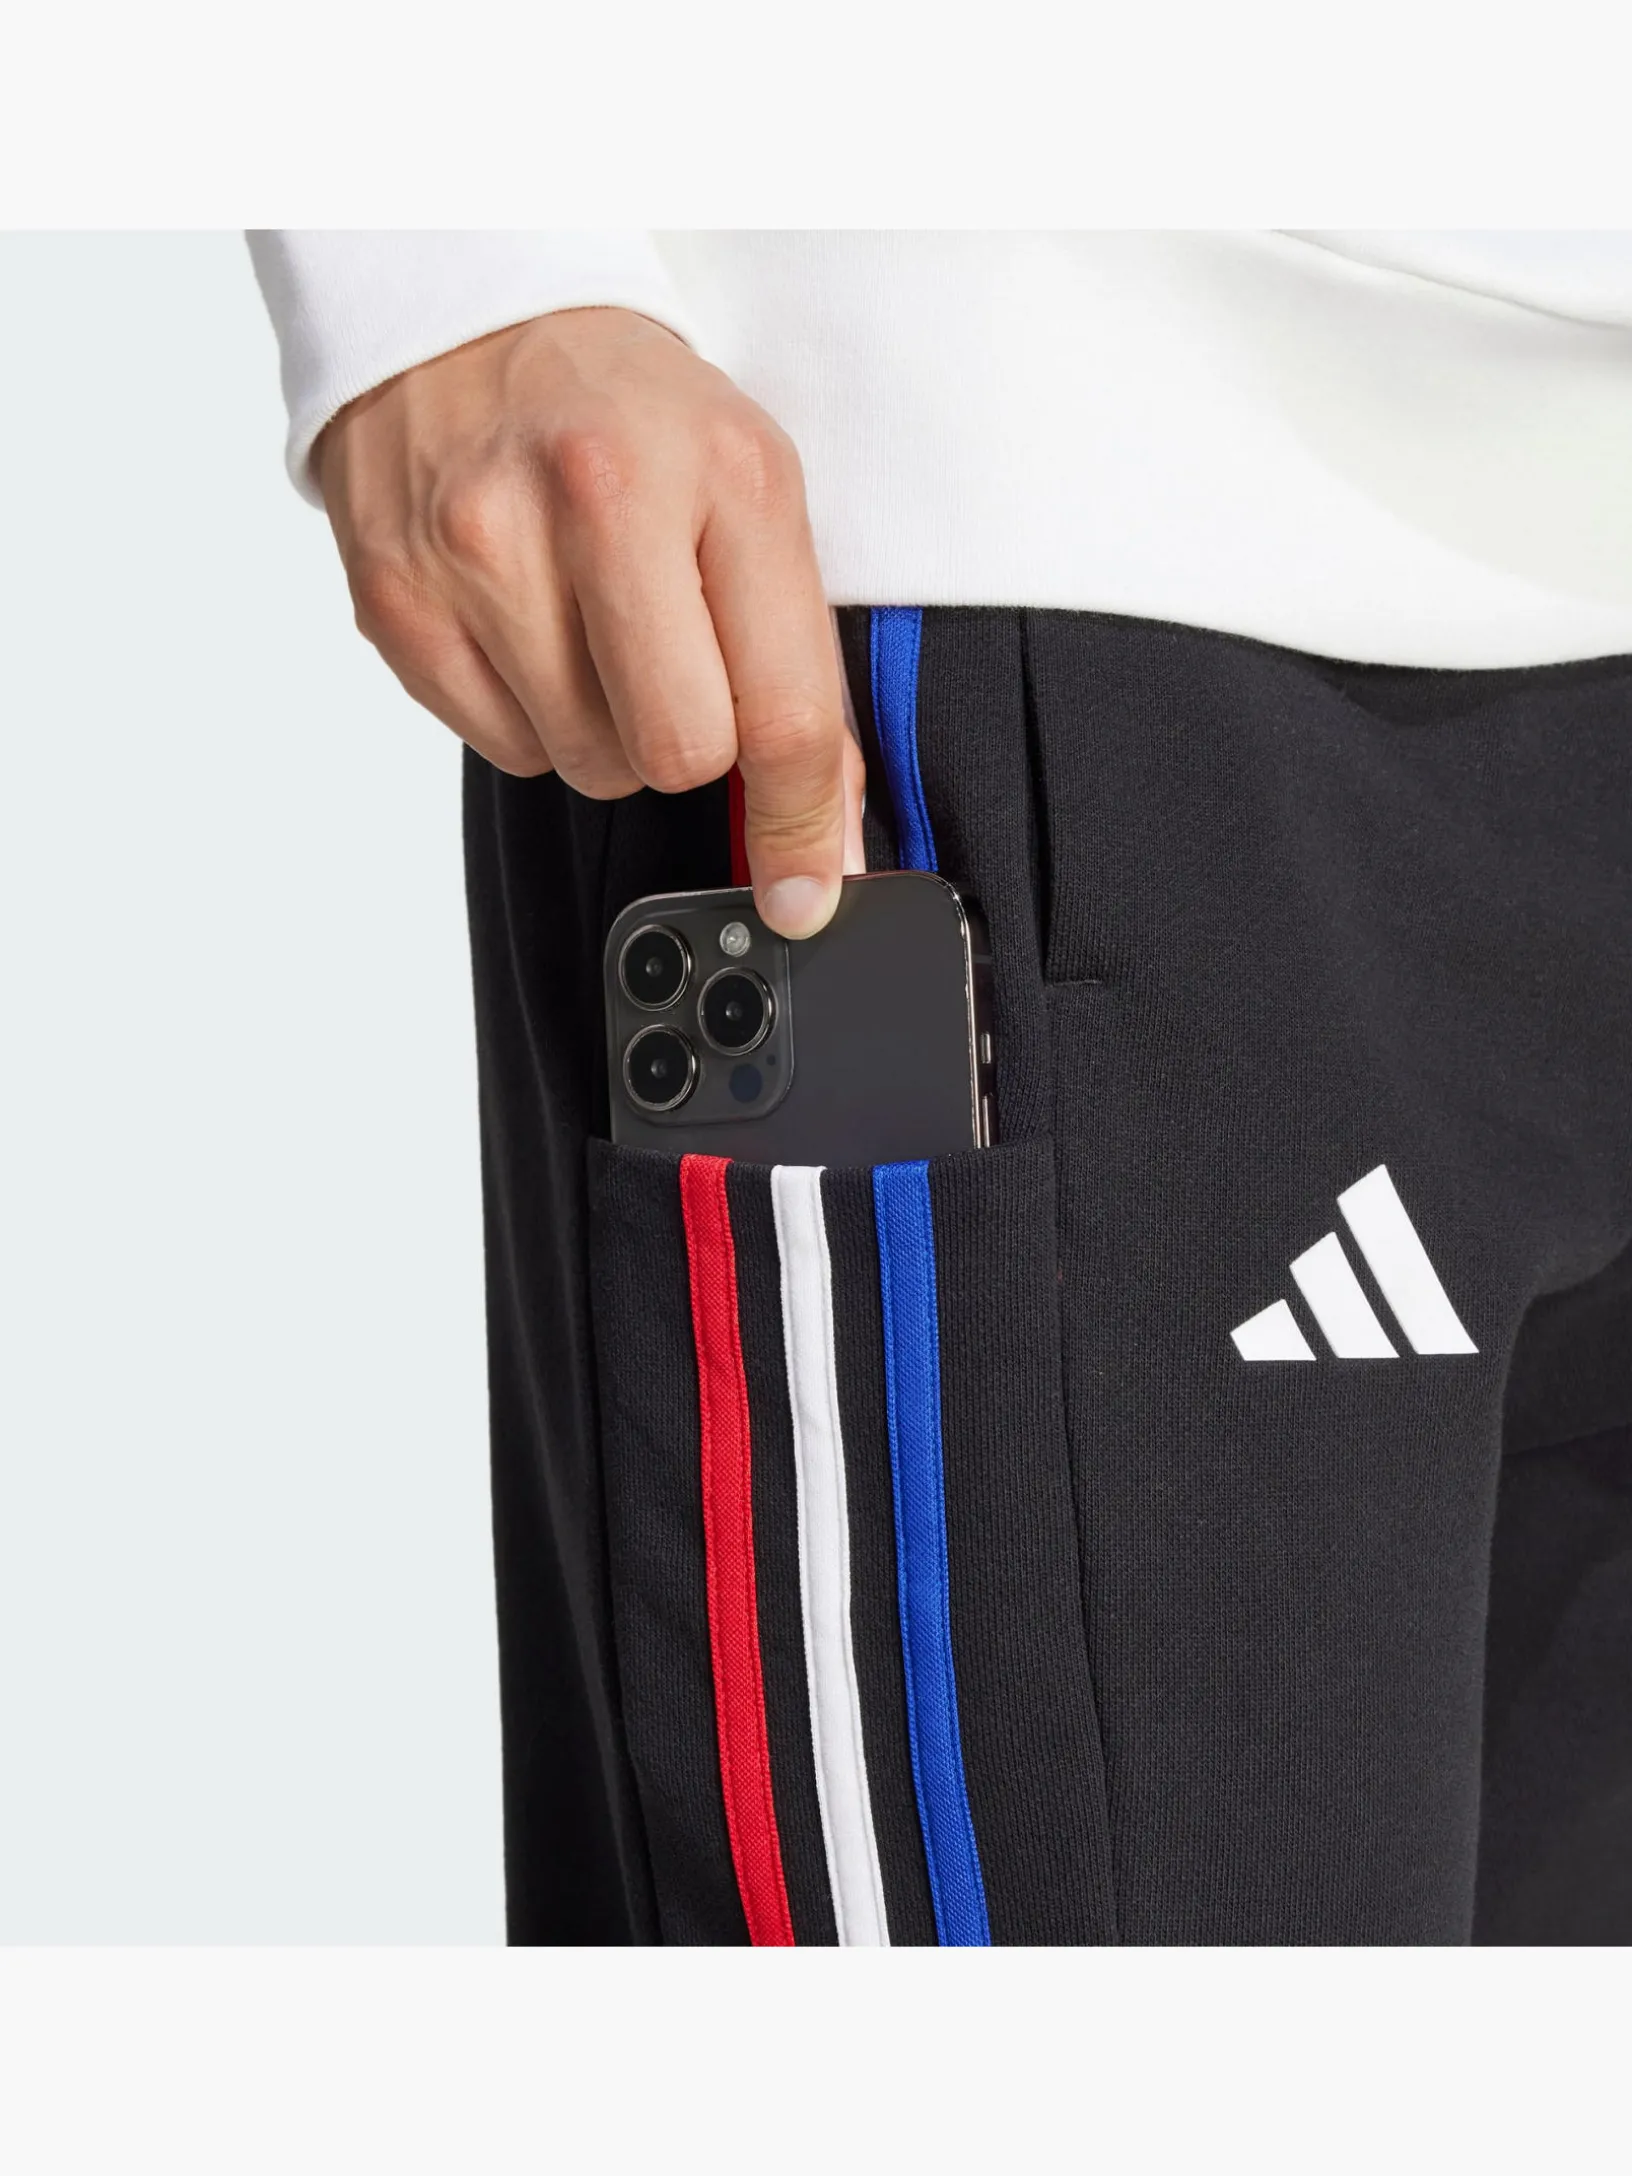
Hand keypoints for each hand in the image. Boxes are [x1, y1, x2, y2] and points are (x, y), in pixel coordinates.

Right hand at [316, 307, 863, 936]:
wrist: (465, 312)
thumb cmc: (626, 409)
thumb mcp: (749, 493)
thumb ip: (794, 659)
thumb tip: (817, 835)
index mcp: (719, 476)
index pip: (779, 711)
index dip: (803, 823)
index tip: (808, 886)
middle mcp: (595, 503)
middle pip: (673, 758)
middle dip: (689, 747)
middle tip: (676, 669)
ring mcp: (480, 553)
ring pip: (583, 765)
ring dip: (605, 729)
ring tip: (591, 623)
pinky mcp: (399, 599)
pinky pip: (500, 748)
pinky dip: (530, 713)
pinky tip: (527, 623)